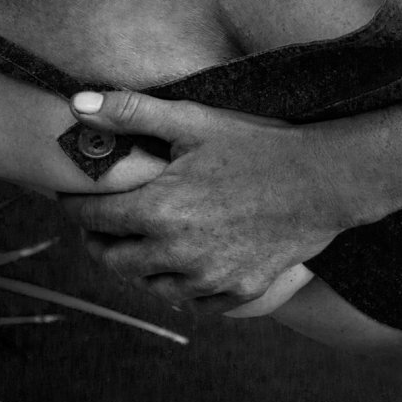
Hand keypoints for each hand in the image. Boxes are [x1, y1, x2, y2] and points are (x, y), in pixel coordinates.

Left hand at [57, 91, 353, 314]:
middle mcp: (176, 254)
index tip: (75, 196)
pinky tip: (190, 257)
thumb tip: (76, 103)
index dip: (76, 205)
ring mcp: (207, 278)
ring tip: (148, 238)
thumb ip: (131, 112)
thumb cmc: (259, 145)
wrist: (326, 181)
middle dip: (102, 239)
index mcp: (158, 211)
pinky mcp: (236, 292)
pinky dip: (184, 282)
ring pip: (151, 284)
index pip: (92, 217)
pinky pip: (193, 299)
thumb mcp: (194, 121)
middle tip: (107, 221)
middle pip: (113, 260)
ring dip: (142, 263)